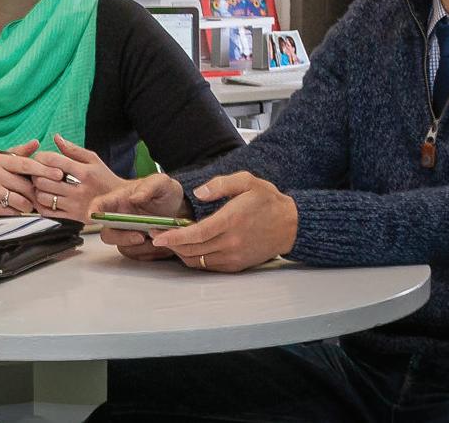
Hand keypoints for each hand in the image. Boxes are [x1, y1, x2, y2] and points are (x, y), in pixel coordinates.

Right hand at [0, 140, 60, 215]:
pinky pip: (12, 212)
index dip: (44, 170)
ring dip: (29, 205)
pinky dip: (17, 211)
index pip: (26, 165)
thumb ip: (19, 152)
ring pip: (22, 202)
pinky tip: (15, 208)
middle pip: (26, 186)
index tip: (59, 174)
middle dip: (37, 192)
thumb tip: (37, 143)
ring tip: (27, 203)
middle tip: (42, 194)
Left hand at [27, 135, 123, 222]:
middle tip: (36, 171)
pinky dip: (40, 204)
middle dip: (37, 173)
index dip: (42, 157)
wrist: (119, 203)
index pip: (54, 161)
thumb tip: (56, 138)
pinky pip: (47, 211)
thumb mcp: (93, 160)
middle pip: (45, 180)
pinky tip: (43, 197)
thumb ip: (73, 149)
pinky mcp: (72, 217)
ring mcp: (75, 205)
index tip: (39, 157)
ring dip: (37, 189)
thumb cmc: (105, 179)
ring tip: (40, 184)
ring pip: (43, 196)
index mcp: (84, 172)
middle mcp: (79, 189)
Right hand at [90, 173, 189, 260]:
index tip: (93, 216)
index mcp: (120, 199)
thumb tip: (134, 197)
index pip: (99, 204)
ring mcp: (127, 232)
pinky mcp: (137, 245)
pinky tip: (160, 244)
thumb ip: (149, 186)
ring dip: (139, 247)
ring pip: (122, 247)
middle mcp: (120, 217)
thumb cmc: (166, 193)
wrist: (180, 209)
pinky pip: (136, 254)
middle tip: (140, 236)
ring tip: (157, 239)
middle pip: (107, 233)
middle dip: (121, 237)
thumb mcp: (162, 183)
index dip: (93, 211)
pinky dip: (148, 253)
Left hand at [151, 172, 297, 272]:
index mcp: (231, 220)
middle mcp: (231, 242)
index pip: (196, 233)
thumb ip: (220, 184)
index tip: (158, 235)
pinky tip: (190, 247)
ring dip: (181, 252)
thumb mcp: (247, 181)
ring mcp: (233, 257)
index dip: (174, 236)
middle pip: (192, 249)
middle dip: (171, 244)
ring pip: (198, 260)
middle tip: (157, 234)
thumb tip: (198, 193)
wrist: (291, 225)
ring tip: (171, 240)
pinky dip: (195, 258)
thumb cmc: (268, 201)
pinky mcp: (236, 265)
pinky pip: (208, 266)